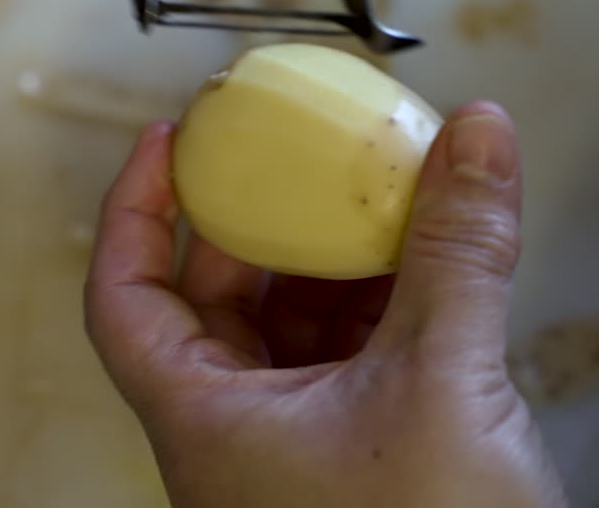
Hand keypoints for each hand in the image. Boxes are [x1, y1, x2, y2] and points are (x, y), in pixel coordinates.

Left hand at [85, 102, 567, 507]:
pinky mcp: (350, 463)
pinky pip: (343, 364)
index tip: (165, 143)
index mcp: (206, 420)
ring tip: (375, 206)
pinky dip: (374, 311)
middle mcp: (234, 435)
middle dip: (258, 224)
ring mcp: (291, 452)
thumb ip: (458, 250)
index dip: (134, 209)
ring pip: (287, 333)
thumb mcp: (444, 381)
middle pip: (214, 302)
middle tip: (294, 160)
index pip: (123, 295)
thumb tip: (475, 135)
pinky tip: (422, 273)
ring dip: (330, 267)